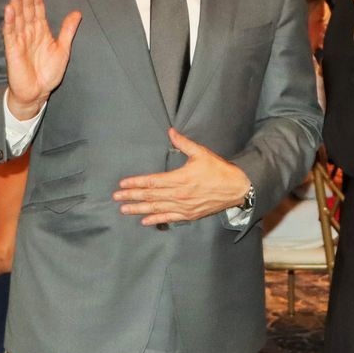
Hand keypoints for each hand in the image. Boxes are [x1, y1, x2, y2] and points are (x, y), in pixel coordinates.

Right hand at [2, 0, 80, 118]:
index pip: (37, 6)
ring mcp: (19, 39)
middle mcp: (28, 31)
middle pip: (26, 7)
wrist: (38, 92)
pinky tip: (10, 8)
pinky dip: (10, 21)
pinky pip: (10, 33)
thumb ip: (68, 30)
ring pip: (17, 16)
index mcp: (40, 29)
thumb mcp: (63, 49)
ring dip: (16, 0)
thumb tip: (77, 13)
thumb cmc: (48, 72)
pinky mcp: (12, 49)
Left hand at [113, 129, 250, 224]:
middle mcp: (179, 195)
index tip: (123, 183)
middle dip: (132, 196)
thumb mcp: (201, 153)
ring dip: (138, 209)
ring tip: (124, 209)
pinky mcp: (189, 215)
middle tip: (116, 197)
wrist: (237, 188)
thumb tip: (170, 132)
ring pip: (156, 208)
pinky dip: (156, 219)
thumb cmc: (218, 170)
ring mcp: (184, 207)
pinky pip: (169, 218)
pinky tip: (144, 220)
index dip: (136, 183)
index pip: (152, 182)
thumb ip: (184, 143)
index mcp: (180, 178)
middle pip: (150, 196)